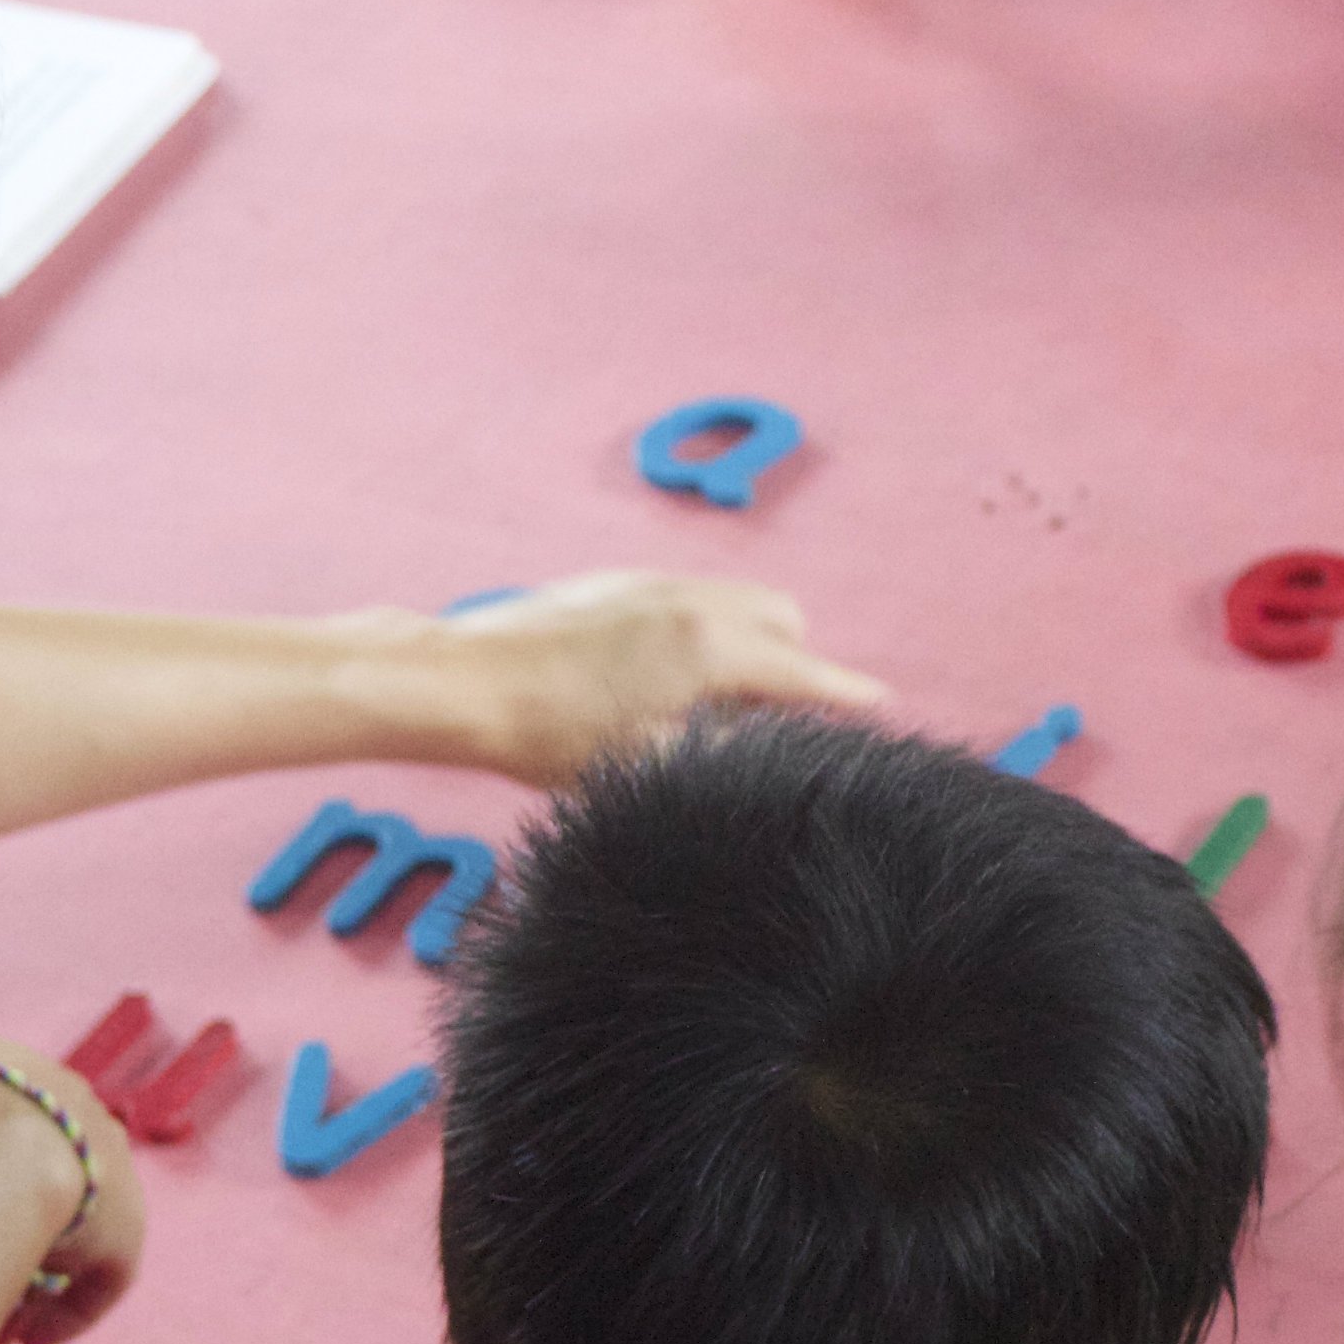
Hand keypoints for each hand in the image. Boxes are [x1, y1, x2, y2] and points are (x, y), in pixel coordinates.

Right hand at [0, 1031, 147, 1343]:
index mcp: (18, 1076)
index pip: (4, 1132)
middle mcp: (75, 1114)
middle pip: (39, 1187)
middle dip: (3, 1233)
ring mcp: (107, 1169)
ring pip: (69, 1235)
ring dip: (30, 1281)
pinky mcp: (123, 1226)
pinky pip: (99, 1279)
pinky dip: (63, 1315)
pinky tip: (23, 1343)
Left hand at [415, 571, 887, 787]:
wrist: (463, 681)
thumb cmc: (547, 736)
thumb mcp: (650, 761)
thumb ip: (723, 748)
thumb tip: (767, 748)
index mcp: (709, 648)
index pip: (805, 672)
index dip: (846, 696)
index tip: (880, 707)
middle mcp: (690, 601)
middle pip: (783, 619)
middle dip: (795, 663)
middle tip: (778, 717)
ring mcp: (650, 583)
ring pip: (735, 600)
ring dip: (747, 642)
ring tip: (717, 701)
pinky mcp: (613, 582)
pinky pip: (688, 597)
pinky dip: (702, 629)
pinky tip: (663, 676)